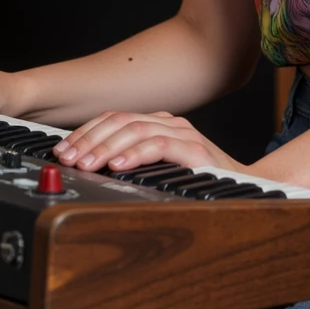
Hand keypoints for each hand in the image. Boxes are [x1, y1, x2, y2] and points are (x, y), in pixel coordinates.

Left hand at [55, 110, 247, 176]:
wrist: (246, 190)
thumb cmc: (199, 183)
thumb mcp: (158, 169)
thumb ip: (130, 162)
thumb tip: (88, 166)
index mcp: (158, 123)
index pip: (113, 118)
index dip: (84, 133)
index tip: (63, 151)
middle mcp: (170, 123)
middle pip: (119, 121)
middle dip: (88, 140)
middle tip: (68, 159)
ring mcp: (184, 134)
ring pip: (135, 129)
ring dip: (105, 147)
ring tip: (86, 164)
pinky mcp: (196, 150)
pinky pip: (160, 145)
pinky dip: (136, 154)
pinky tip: (118, 166)